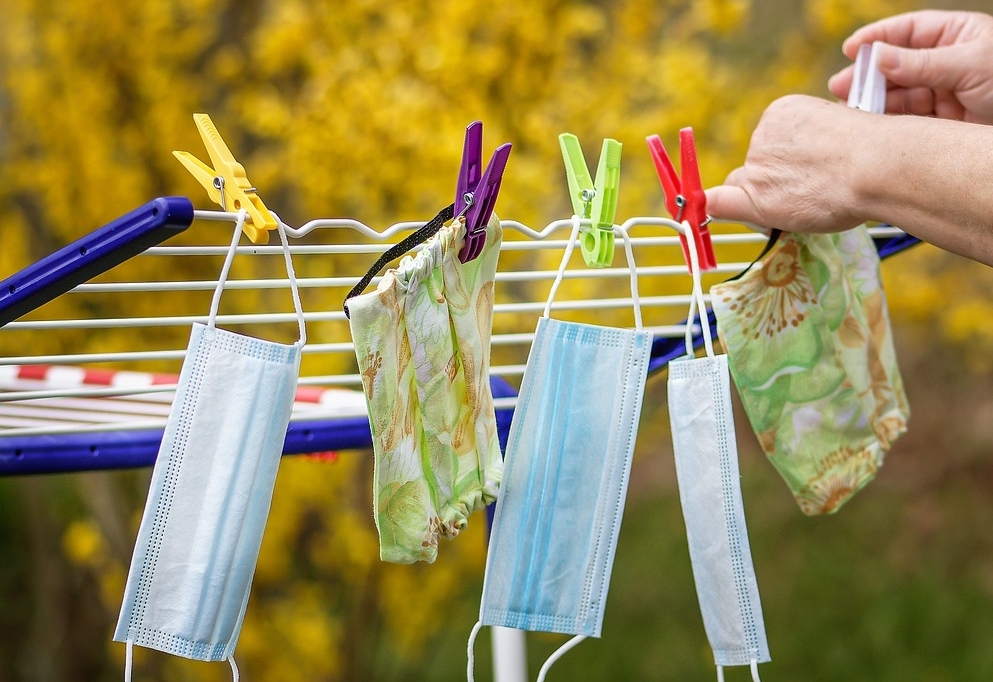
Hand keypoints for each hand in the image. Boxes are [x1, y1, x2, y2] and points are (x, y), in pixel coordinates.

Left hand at [705, 95, 871, 233]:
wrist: (876, 165)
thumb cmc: (874, 151)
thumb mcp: (842, 127)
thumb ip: (815, 143)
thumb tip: (811, 161)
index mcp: (784, 111)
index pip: (771, 144)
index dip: (786, 163)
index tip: (808, 171)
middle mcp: (763, 133)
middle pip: (756, 165)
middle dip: (774, 180)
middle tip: (813, 191)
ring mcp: (757, 163)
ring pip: (748, 187)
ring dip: (767, 199)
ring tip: (811, 200)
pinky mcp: (754, 192)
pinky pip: (720, 202)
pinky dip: (714, 207)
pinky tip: (707, 212)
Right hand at [828, 10, 992, 123]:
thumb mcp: (971, 64)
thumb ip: (922, 62)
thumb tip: (877, 57)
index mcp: (958, 36)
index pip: (909, 31)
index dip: (878, 38)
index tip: (851, 49)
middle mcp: (947, 63)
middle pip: (897, 65)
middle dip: (867, 76)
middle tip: (839, 87)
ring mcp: (944, 94)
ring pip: (899, 96)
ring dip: (873, 102)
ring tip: (850, 111)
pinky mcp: (942, 125)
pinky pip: (907, 121)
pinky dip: (887, 123)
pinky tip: (871, 126)